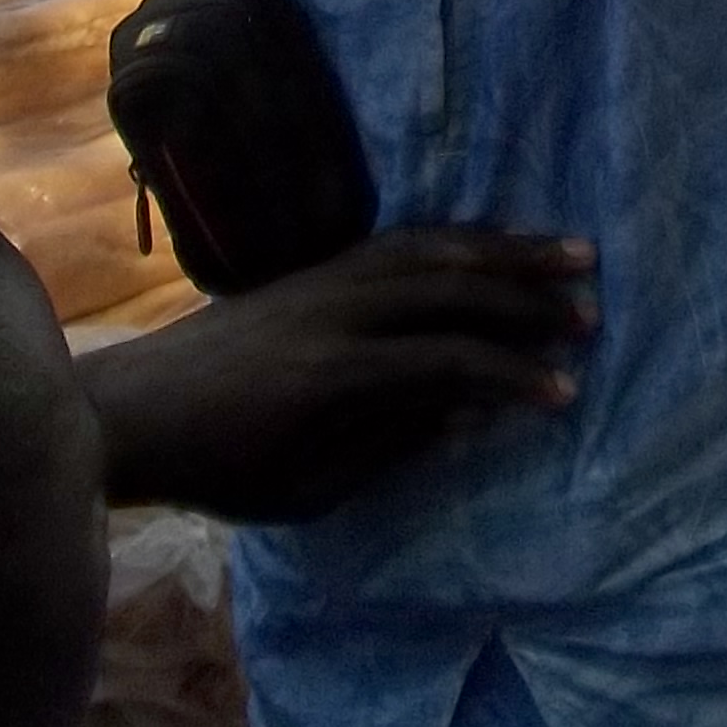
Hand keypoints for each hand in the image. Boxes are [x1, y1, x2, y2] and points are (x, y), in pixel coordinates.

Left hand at [79, 225, 593, 523]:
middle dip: (529, 300)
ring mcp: (325, 279)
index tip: (566, 393)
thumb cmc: (220, 471)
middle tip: (591, 313)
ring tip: (569, 252)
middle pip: (453, 289)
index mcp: (335, 376)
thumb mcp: (307, 488)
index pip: (450, 363)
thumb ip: (391, 446)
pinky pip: (400, 241)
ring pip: (432, 250)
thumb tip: (470, 413)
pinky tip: (493, 243)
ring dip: (506, 250)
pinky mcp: (314, 268)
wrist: (135, 410)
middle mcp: (337, 311)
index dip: (514, 377)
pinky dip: (457, 238)